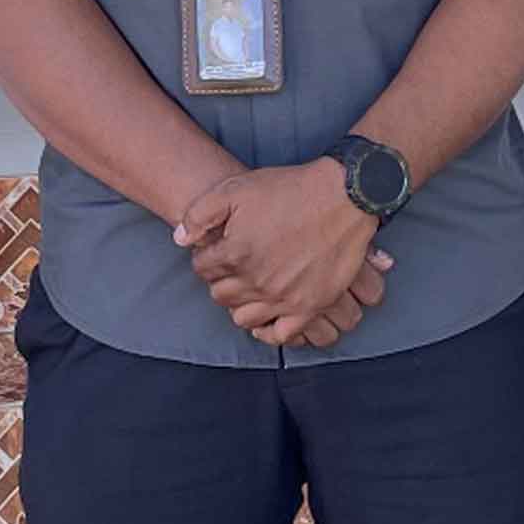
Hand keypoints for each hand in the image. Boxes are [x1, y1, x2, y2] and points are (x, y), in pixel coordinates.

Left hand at [173, 162, 379, 346]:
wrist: (343, 196)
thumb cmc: (289, 189)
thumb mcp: (236, 188)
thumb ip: (200, 214)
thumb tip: (180, 239)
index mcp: (235, 253)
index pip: (203, 267)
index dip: (207, 255)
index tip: (218, 247)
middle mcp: (256, 281)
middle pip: (221, 294)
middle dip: (222, 279)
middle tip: (234, 266)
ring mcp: (284, 298)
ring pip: (244, 317)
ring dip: (241, 303)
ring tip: (250, 287)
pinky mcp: (310, 306)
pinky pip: (281, 335)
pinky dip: (269, 330)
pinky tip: (267, 316)